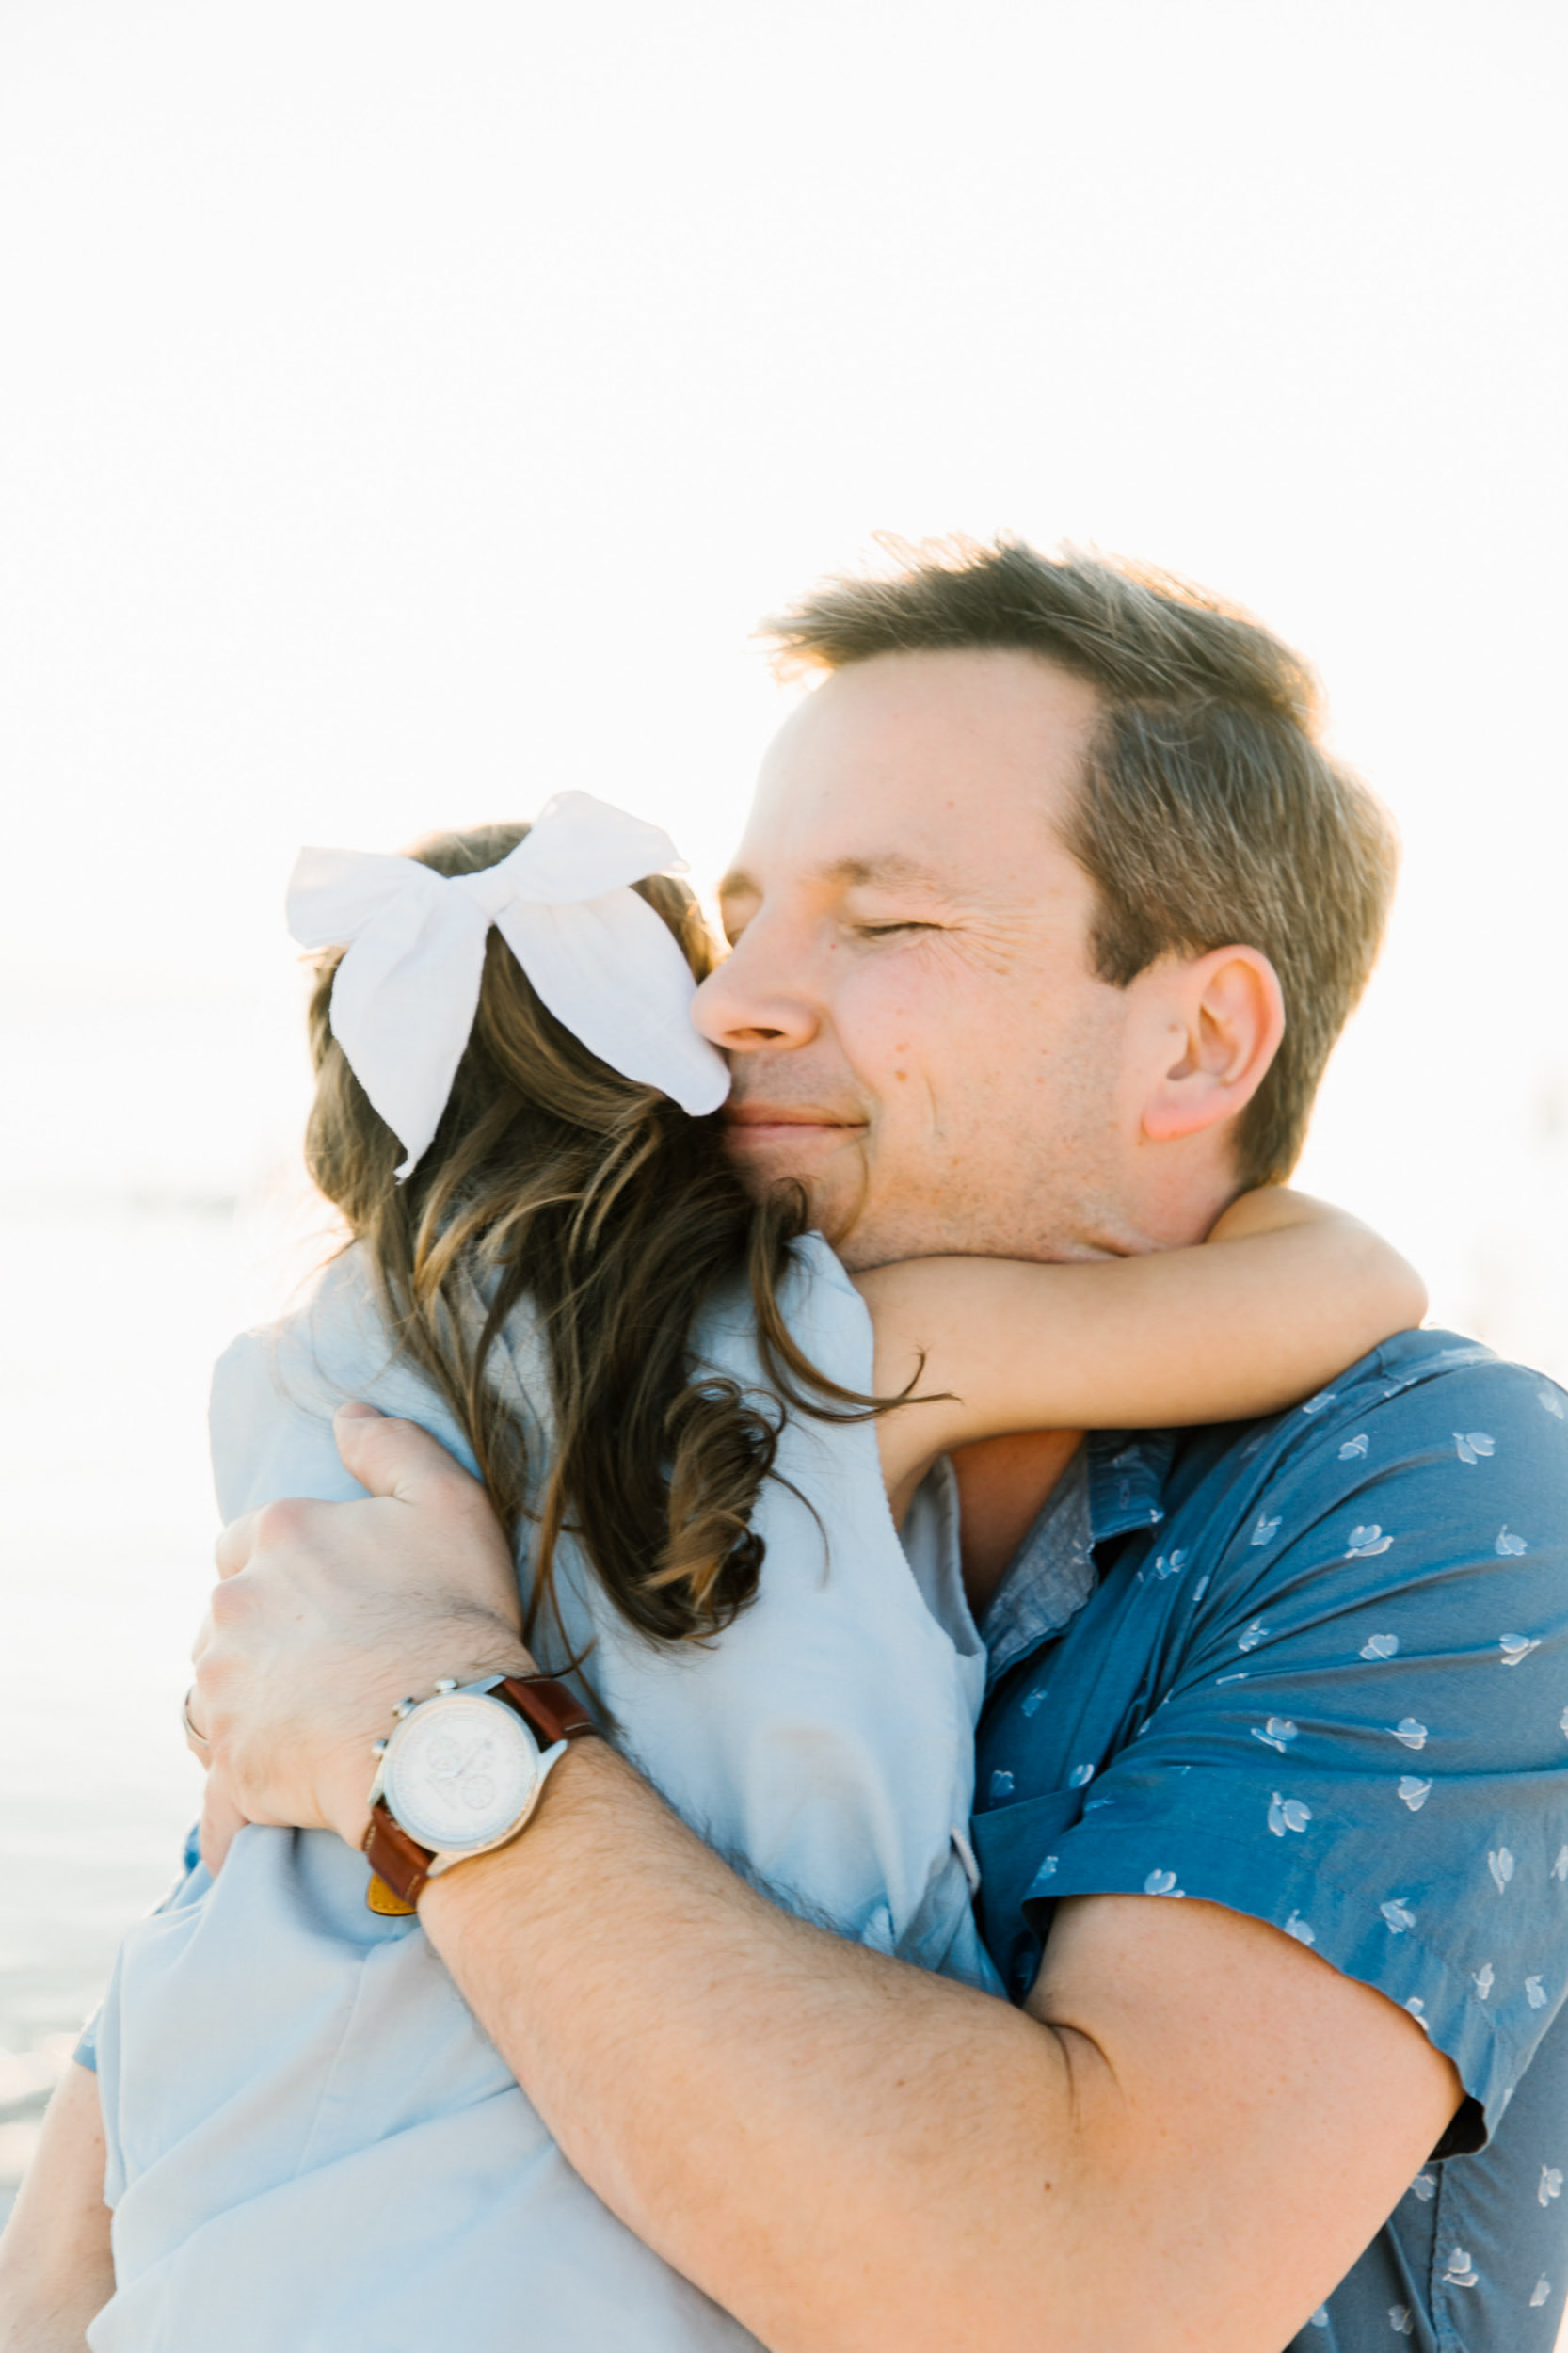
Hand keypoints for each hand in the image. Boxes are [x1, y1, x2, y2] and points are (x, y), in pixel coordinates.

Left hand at [190, 1403, 534, 1850]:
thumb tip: (345, 1413)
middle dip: (265, 1638)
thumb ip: (392, 1447)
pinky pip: (218, 1794)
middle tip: (332, 1665)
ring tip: (313, 1728)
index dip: (291, 1569)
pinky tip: (269, 1810)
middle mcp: (231, 1608)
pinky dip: (235, 1803)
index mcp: (275, 1537)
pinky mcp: (229, 1768)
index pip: (248, 1541)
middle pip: (228, 1620)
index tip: (333, 1600)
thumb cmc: (458, 1617)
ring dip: (248, 1708)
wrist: (451, 1733)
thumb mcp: (449, 1504)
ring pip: (214, 1697)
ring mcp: (222, 1692)